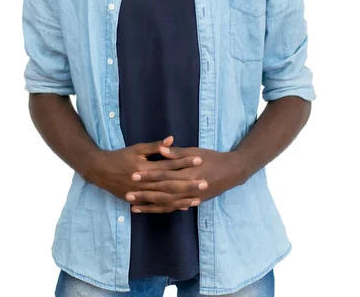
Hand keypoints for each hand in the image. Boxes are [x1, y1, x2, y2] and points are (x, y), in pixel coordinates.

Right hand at [86, 136, 204, 206]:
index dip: (185, 162)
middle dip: (188, 184)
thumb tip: (171, 140)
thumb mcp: (137, 148)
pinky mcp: (139, 201)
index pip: (169, 165)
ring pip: (165, 199)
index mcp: (145, 168)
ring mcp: (141, 194)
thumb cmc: (120, 156)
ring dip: (182, 199)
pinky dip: (170, 207)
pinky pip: (157, 207)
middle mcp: (144, 183)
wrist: (100, 171)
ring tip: (198, 198)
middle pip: (170, 185)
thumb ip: (155, 146)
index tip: (200, 160)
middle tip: (205, 183)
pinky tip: (183, 206)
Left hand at [127, 145, 244, 213]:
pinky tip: (148, 210)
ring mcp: (191, 196)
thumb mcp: (195, 151)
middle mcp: (189, 186)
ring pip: (167, 203)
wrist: (231, 171)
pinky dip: (161, 210)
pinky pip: (174, 208)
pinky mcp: (193, 202)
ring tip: (133, 205)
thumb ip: (177, 153)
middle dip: (145, 193)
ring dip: (150, 205)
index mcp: (188, 171)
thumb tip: (161, 149)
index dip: (149, 175)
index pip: (165, 174)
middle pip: (163, 191)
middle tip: (128, 193)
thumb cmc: (211, 158)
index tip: (134, 175)